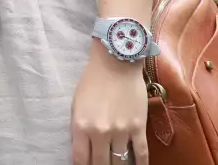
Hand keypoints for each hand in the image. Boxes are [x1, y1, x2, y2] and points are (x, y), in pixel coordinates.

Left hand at [71, 49, 148, 164]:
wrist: (116, 62)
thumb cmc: (93, 80)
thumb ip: (79, 128)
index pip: (81, 159)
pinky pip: (140, 153)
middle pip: (101, 163)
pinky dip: (140, 164)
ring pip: (120, 161)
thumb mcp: (76, 104)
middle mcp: (100, 132)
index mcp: (81, 126)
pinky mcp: (138, 127)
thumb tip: (83, 149)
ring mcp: (121, 131)